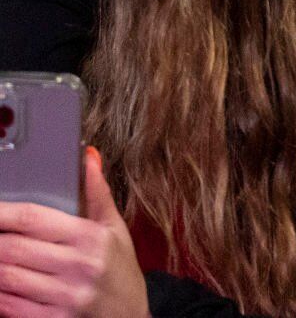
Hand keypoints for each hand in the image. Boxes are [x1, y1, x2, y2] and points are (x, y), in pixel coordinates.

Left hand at [0, 148, 148, 317]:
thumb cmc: (120, 271)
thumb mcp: (115, 230)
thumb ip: (97, 194)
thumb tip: (88, 157)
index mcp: (92, 238)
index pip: (33, 218)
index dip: (1, 212)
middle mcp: (78, 267)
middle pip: (12, 247)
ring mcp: (65, 297)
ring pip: (5, 276)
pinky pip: (8, 305)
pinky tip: (1, 281)